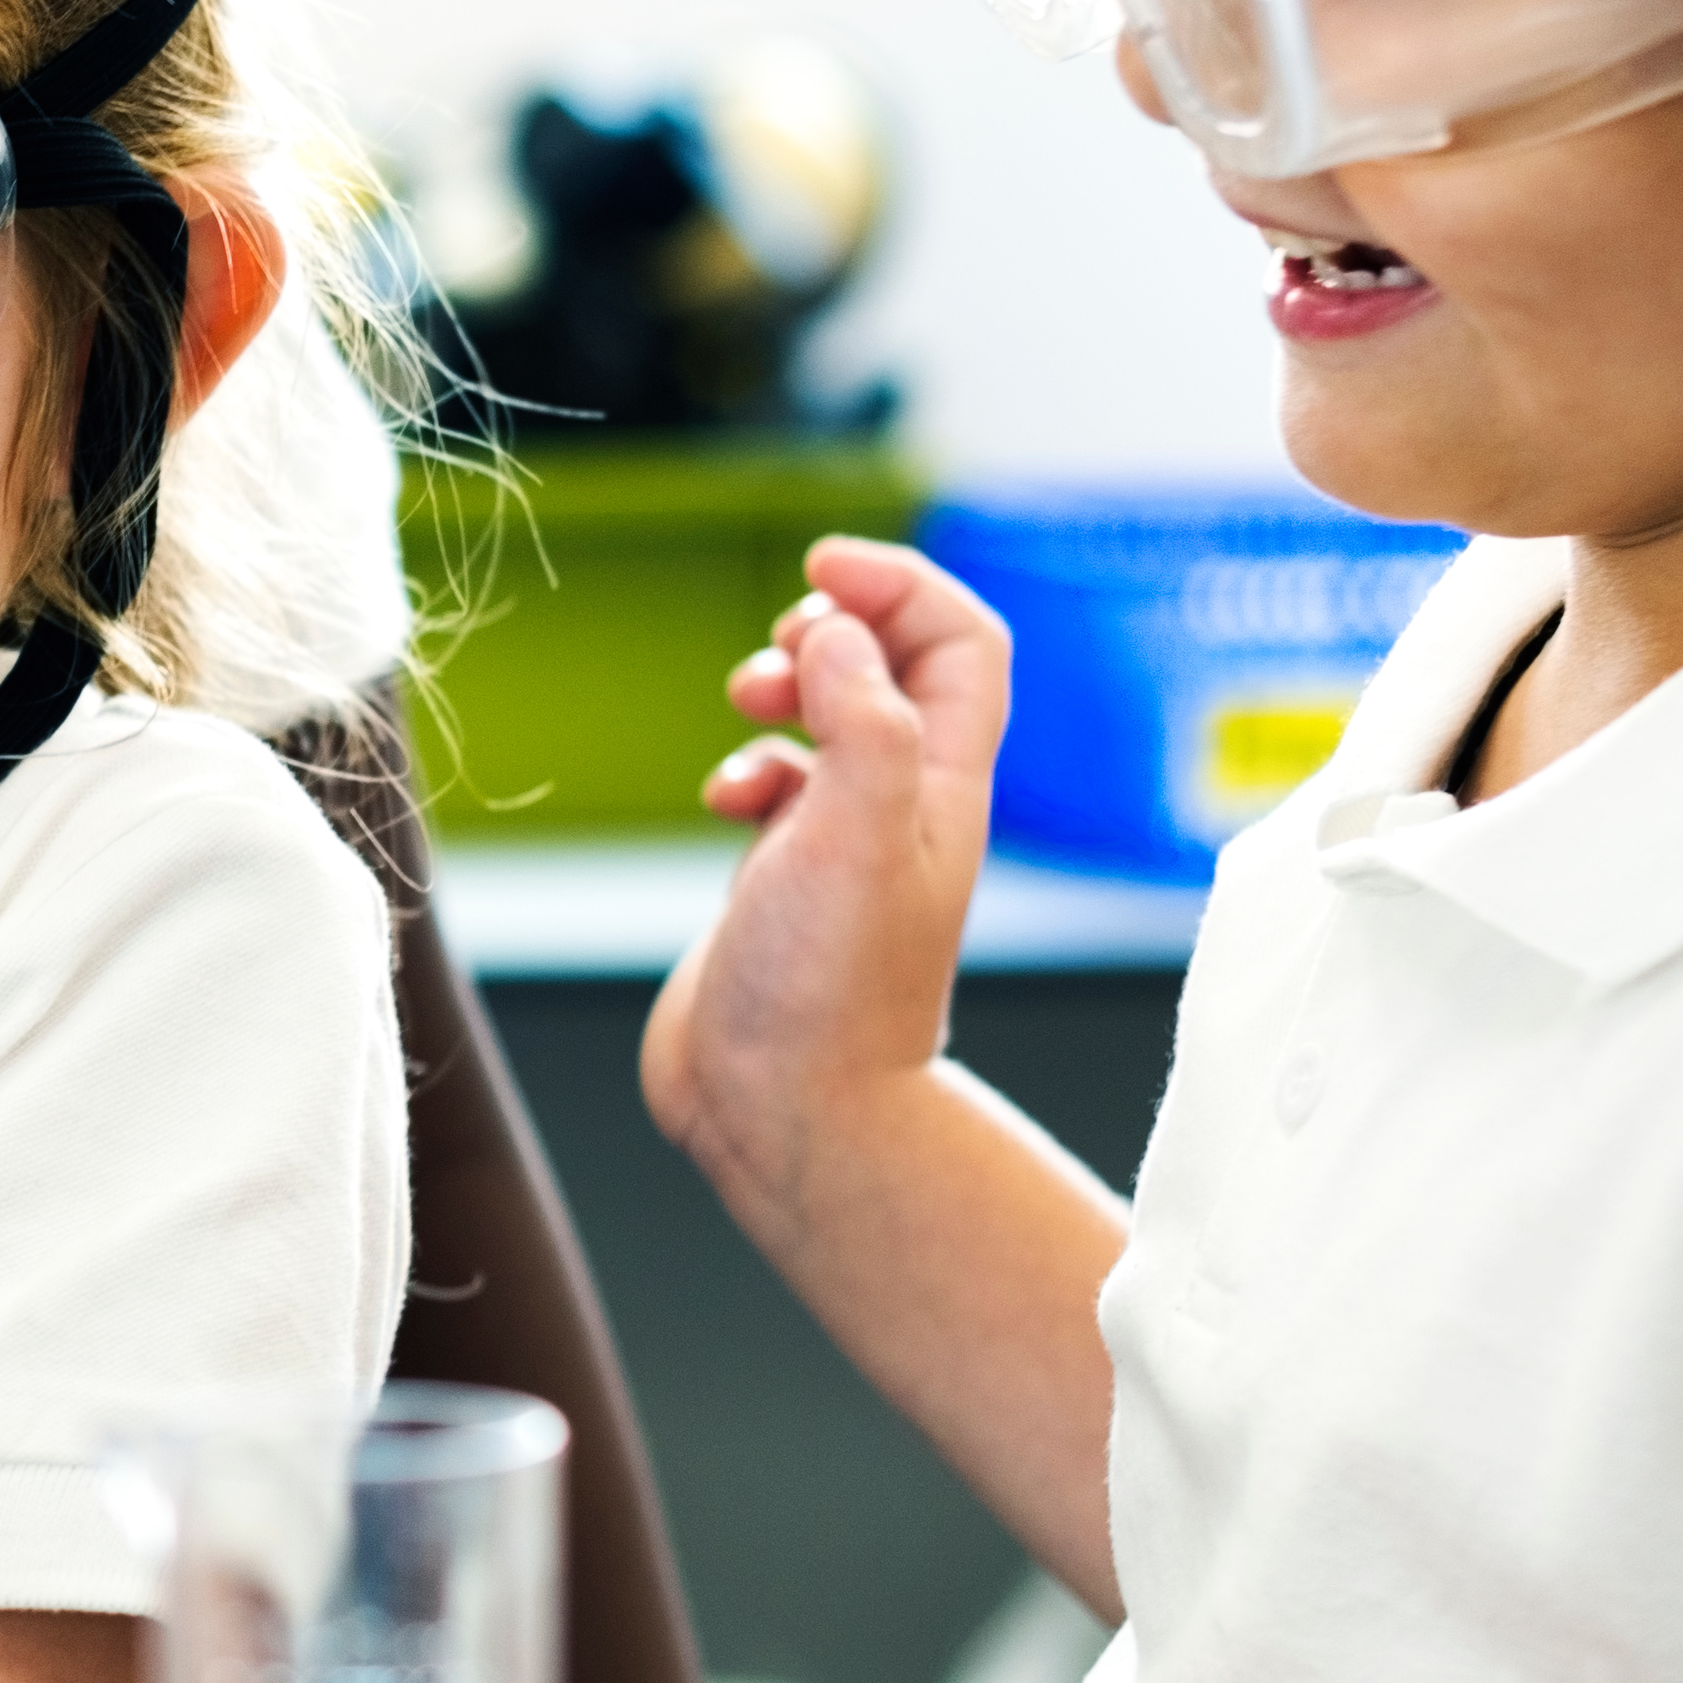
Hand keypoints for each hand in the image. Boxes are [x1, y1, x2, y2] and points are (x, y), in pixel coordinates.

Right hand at [640, 538, 1009, 1216]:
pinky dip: (744, 766)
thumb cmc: (827, 989)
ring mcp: (843, 845)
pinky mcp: (784, 883)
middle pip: (897, 667)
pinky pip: (777, 789)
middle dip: (835, 628)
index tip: (819, 569)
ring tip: (745, 706)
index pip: (960, 641)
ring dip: (783, 689)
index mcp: (939, 784)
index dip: (900, 583)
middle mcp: (901, 807)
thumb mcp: (855, 826)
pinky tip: (722, 798)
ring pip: (831, 721)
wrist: (787, 1113)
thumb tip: (836, 634)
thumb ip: (858, 715)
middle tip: (782, 648)